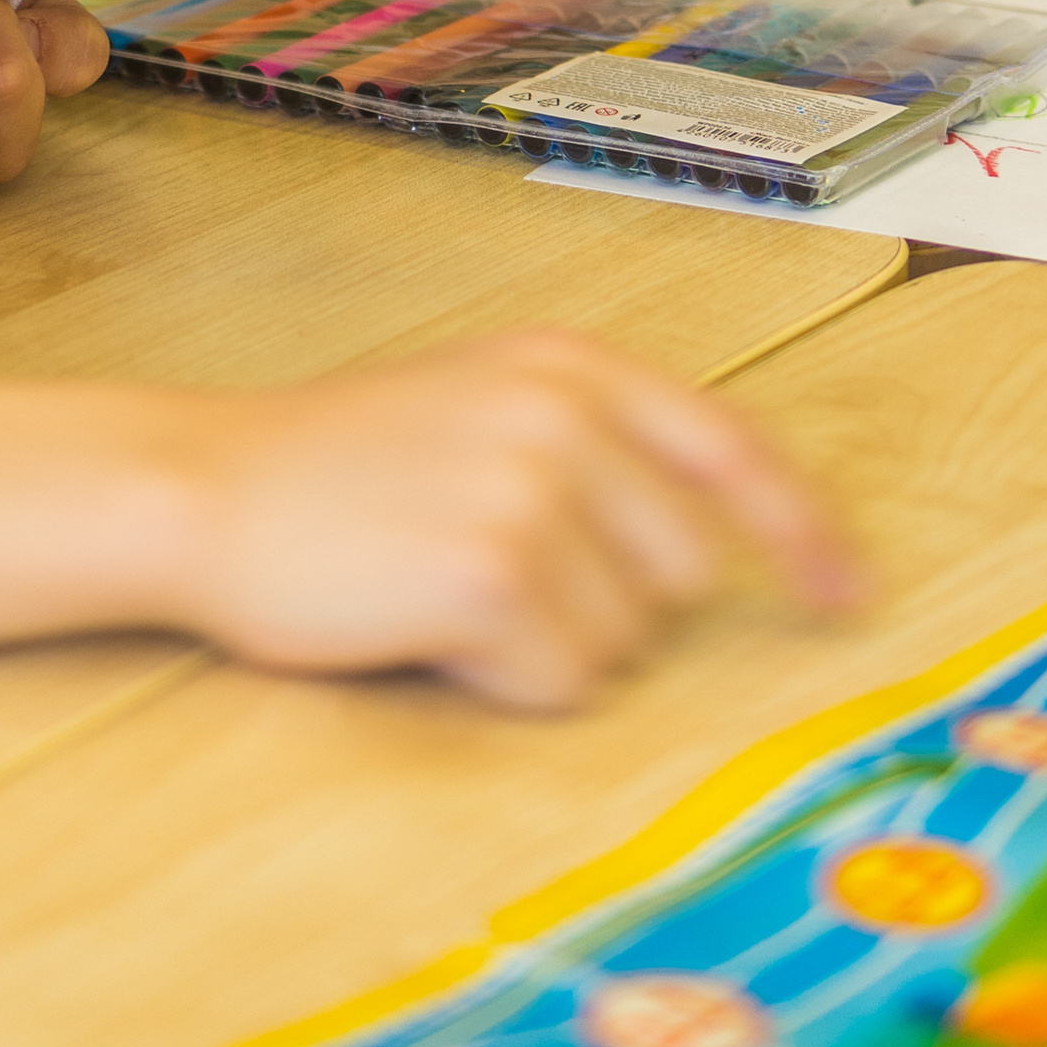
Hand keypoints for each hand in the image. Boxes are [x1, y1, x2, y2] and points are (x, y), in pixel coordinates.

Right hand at [175, 329, 858, 707]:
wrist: (203, 490)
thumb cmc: (333, 468)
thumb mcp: (473, 405)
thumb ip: (586, 442)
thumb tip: (710, 541)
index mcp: (566, 363)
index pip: (727, 447)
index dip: (798, 531)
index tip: (844, 598)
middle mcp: (563, 414)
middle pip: (680, 574)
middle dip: (604, 602)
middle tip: (486, 573)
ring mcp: (530, 490)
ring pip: (619, 642)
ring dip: (543, 645)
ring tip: (438, 588)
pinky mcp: (491, 573)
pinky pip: (559, 683)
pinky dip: (501, 679)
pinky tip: (422, 626)